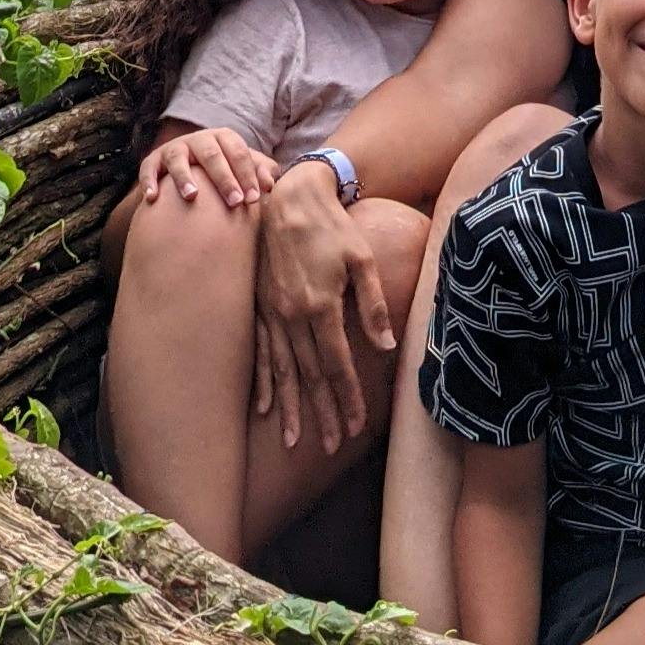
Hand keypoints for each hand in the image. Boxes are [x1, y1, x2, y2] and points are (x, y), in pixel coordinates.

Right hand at [137, 126, 277, 208]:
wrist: (188, 168)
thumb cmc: (224, 170)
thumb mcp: (243, 168)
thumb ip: (261, 172)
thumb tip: (270, 185)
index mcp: (224, 138)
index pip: (238, 153)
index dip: (247, 175)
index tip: (253, 199)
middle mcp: (199, 140)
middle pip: (212, 156)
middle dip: (224, 179)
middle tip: (234, 202)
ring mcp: (175, 149)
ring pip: (178, 159)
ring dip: (184, 177)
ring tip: (192, 196)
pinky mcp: (153, 160)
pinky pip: (149, 169)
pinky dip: (149, 181)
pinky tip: (153, 198)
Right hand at [252, 161, 393, 451]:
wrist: (288, 197)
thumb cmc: (332, 226)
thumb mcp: (362, 259)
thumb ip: (373, 304)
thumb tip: (385, 347)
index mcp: (320, 305)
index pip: (337, 364)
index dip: (348, 398)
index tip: (356, 427)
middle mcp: (292, 316)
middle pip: (310, 376)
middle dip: (322, 414)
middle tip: (332, 446)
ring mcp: (271, 313)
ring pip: (283, 371)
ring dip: (290, 408)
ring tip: (295, 441)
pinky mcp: (258, 307)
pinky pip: (260, 353)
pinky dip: (262, 382)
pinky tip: (263, 407)